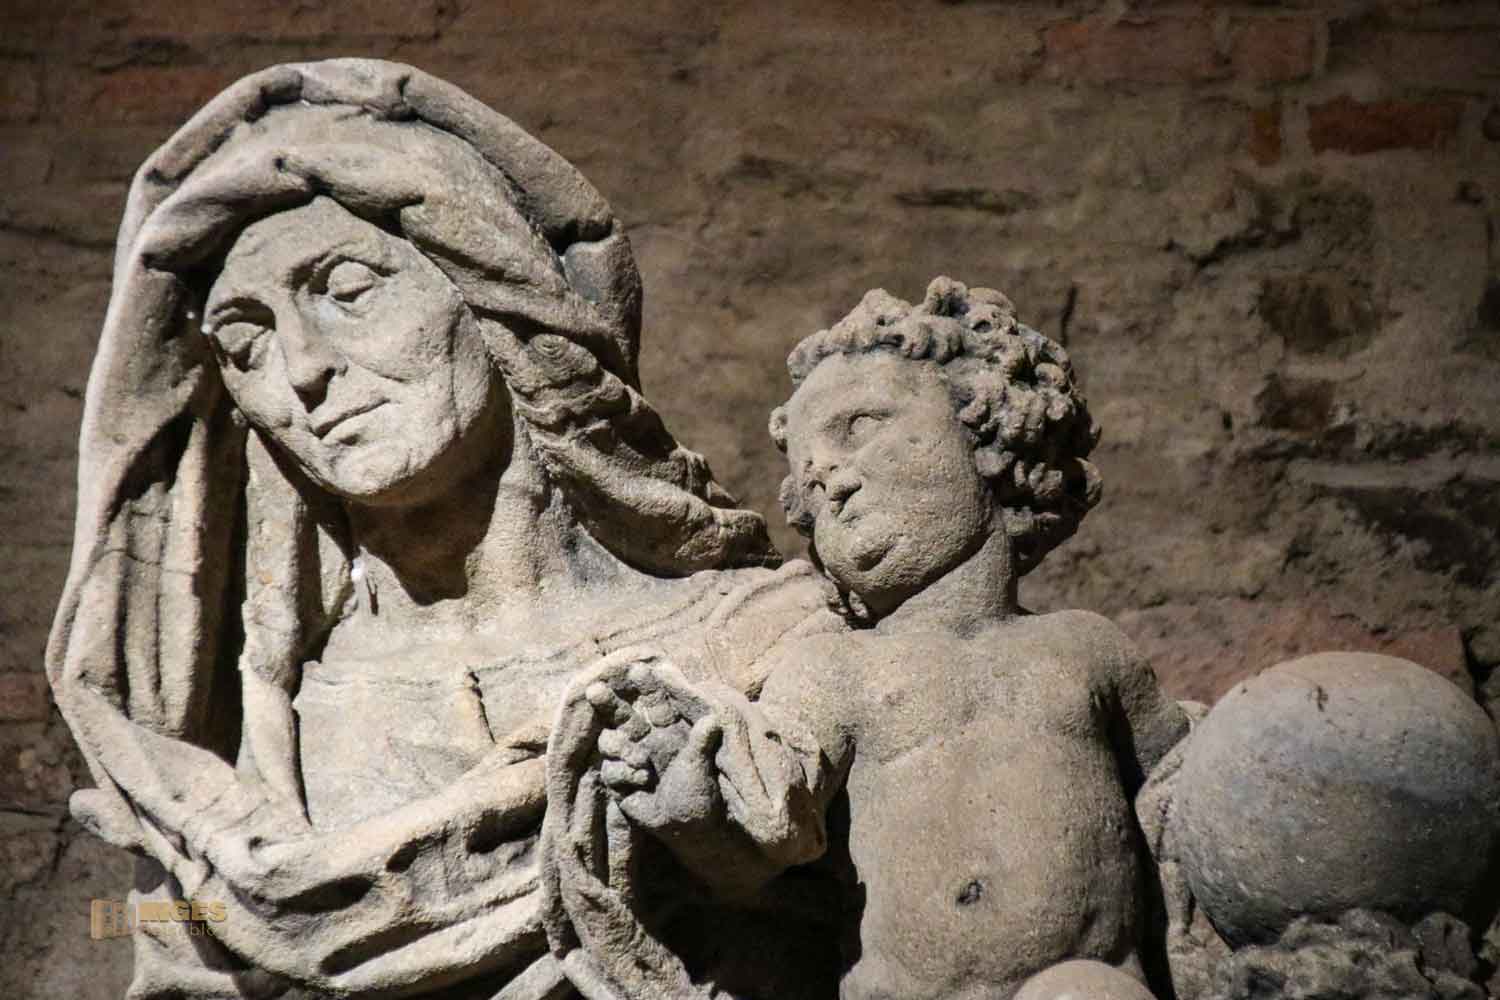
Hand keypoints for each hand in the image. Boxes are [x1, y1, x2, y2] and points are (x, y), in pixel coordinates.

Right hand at [585, 661, 723, 835]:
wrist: (688, 829)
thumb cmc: (700, 794)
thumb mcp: (701, 767)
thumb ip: (702, 743)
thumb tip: (714, 719)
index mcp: (668, 732)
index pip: (654, 703)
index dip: (646, 686)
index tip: (637, 669)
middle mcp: (647, 742)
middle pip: (623, 716)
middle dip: (609, 703)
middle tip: (594, 689)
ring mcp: (631, 761)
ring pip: (611, 742)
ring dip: (620, 747)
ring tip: (641, 761)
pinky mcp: (621, 781)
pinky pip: (611, 769)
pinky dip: (624, 772)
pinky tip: (641, 781)